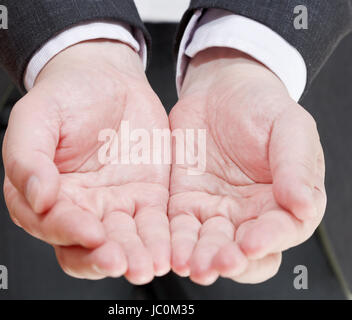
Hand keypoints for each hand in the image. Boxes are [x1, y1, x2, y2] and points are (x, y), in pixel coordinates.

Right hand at [3, 40, 170, 283]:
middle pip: (86, 246)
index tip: (90, 232)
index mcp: (44, 193)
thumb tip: (37, 197)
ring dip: (135, 256)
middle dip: (103, 258)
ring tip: (149, 265)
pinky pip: (153, 224)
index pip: (51, 224)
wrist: (106, 79)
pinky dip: (161, 240)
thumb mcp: (36, 116)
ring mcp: (115, 205)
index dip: (68, 231)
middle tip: (120, 262)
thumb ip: (27, 157)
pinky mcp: (146, 197)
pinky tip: (168, 250)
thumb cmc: (65, 95)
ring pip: (123, 241)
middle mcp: (80, 207)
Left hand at [169, 48, 325, 284]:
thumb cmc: (261, 107)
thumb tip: (304, 206)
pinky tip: (169, 251)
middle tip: (217, 263)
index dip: (269, 240)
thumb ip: (297, 165)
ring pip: (208, 245)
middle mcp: (249, 214)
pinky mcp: (185, 203)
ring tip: (190, 265)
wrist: (220, 92)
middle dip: (230, 260)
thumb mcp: (289, 127)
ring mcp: (215, 211)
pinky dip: (174, 242)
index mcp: (283, 201)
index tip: (252, 243)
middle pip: (242, 250)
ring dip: (199, 258)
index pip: (281, 231)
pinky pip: (179, 228)